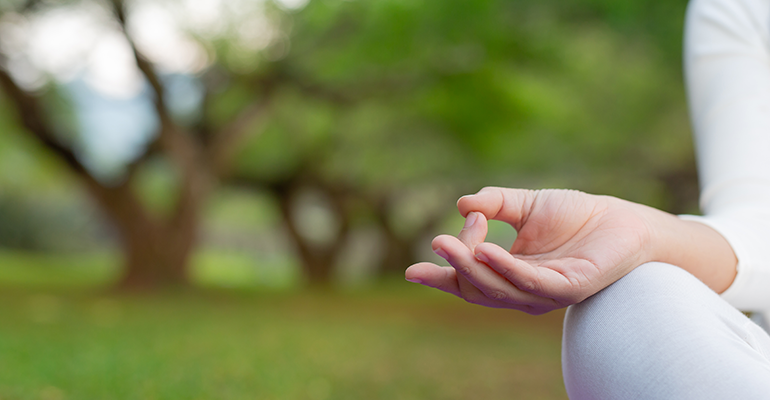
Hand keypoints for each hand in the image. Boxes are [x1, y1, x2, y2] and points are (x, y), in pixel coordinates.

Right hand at [405, 187, 656, 313]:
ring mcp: (546, 294)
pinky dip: (506, 268)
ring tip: (450, 243)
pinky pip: (531, 282)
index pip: (469, 283)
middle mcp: (524, 291)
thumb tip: (462, 203)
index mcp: (510, 275)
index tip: (413, 270)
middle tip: (438, 242)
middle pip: (478, 288)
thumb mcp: (526, 205)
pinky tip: (487, 251)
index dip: (441, 279)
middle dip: (454, 268)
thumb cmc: (577, 216)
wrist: (625, 220)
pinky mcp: (570, 289)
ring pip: (499, 289)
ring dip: (473, 267)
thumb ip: (495, 203)